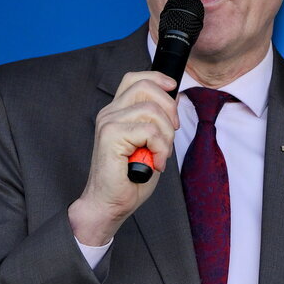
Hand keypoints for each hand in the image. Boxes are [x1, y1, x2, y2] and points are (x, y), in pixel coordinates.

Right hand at [68, 71, 177, 244]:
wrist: (109, 204)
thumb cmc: (129, 180)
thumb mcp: (150, 145)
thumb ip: (157, 122)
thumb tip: (174, 101)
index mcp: (117, 113)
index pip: (135, 79)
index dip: (157, 79)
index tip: (174, 89)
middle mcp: (110, 113)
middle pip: (145, 87)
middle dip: (169, 108)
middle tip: (172, 134)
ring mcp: (108, 123)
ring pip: (152, 111)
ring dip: (166, 136)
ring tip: (161, 155)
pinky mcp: (111, 136)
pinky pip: (149, 131)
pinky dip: (160, 148)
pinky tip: (156, 164)